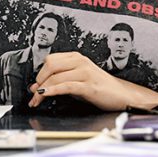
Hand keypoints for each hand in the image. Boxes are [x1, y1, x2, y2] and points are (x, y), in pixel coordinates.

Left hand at [28, 52, 157, 110]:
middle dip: (39, 81)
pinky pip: (66, 86)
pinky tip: (45, 94)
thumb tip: (37, 87)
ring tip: (37, 101)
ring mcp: (85, 72)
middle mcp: (80, 62)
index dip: (39, 74)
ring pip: (56, 77)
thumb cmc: (100, 88)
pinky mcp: (89, 85)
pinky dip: (53, 90)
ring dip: (42, 91)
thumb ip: (59, 81)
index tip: (34, 87)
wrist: (123, 95)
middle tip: (34, 95)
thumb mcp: (77, 81)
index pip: (50, 60)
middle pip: (50, 66)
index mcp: (76, 57)